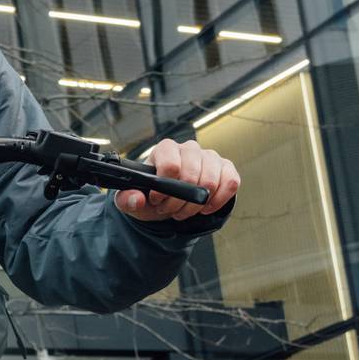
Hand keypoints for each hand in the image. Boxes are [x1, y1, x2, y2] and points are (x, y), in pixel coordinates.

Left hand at [114, 138, 239, 222]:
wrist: (168, 201)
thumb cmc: (151, 196)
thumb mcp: (132, 201)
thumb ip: (127, 199)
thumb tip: (137, 199)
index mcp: (166, 149)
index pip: (171, 164)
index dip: (164, 188)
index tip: (157, 200)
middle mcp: (189, 148)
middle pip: (192, 175)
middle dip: (179, 200)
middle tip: (170, 209)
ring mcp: (210, 157)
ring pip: (211, 181)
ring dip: (196, 204)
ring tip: (184, 210)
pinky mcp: (226, 168)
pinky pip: (231, 182)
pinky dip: (218, 200)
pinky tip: (205, 208)